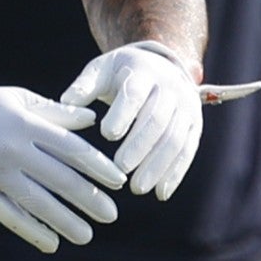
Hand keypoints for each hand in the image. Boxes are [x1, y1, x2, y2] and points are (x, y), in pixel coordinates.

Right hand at [0, 82, 124, 253]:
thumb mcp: (18, 99)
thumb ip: (55, 112)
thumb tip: (91, 120)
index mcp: (25, 124)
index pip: (70, 149)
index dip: (97, 166)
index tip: (118, 181)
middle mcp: (13, 150)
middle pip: (59, 179)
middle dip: (88, 199)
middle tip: (111, 215)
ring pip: (37, 202)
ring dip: (65, 221)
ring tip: (87, 235)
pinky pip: (9, 214)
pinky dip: (31, 230)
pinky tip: (52, 243)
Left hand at [59, 41, 206, 199]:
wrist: (160, 66)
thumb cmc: (120, 74)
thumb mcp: (101, 71)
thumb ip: (84, 86)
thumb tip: (65, 101)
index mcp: (143, 71)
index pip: (135, 93)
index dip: (123, 114)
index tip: (106, 134)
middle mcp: (170, 87)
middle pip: (157, 119)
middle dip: (140, 145)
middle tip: (120, 168)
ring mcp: (186, 107)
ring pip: (175, 138)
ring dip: (158, 165)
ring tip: (138, 188)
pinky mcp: (194, 125)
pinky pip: (187, 150)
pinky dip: (175, 173)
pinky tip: (161, 193)